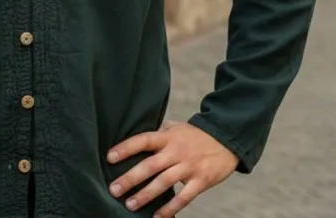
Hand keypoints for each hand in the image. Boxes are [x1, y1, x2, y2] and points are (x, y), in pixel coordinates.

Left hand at [106, 120, 237, 216]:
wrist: (226, 139)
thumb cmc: (195, 135)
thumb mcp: (175, 127)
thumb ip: (158, 134)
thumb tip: (137, 141)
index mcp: (167, 137)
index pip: (143, 140)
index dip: (126, 148)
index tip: (109, 157)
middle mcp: (176, 151)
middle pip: (150, 165)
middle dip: (130, 178)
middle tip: (114, 189)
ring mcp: (189, 167)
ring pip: (163, 183)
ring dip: (145, 195)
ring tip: (129, 205)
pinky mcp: (201, 181)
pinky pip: (184, 198)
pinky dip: (170, 208)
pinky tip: (158, 217)